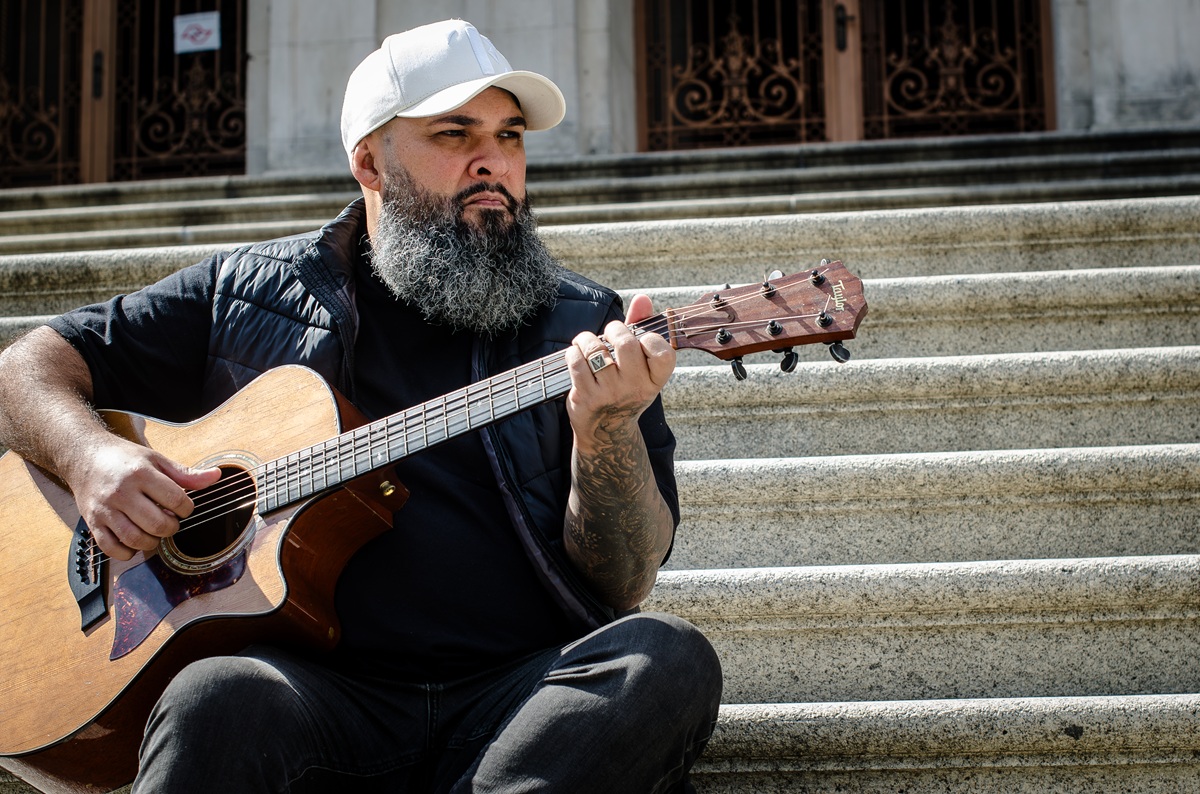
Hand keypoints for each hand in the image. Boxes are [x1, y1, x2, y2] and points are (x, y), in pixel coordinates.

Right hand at [67, 436, 222, 560]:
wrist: (84, 456)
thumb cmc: (124, 459)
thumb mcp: (156, 459)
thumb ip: (186, 473)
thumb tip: (216, 476)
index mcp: (141, 474)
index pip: (175, 499)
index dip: (186, 508)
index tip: (183, 507)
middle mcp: (121, 493)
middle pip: (157, 523)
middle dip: (171, 527)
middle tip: (170, 521)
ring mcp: (105, 509)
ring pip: (134, 539)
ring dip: (152, 542)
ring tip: (154, 532)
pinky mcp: (92, 522)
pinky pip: (111, 548)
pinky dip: (127, 552)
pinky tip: (134, 542)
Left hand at [564, 294, 675, 448]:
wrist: (607, 432)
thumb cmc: (625, 388)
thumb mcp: (641, 366)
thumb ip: (642, 328)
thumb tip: (643, 298)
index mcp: (654, 380)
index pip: (663, 353)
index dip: (651, 339)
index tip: (640, 340)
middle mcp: (635, 388)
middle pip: (626, 344)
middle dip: (614, 329)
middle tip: (610, 333)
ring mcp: (610, 394)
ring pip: (596, 350)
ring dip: (586, 339)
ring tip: (586, 342)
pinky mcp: (586, 397)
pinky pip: (576, 362)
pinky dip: (573, 351)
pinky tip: (576, 353)